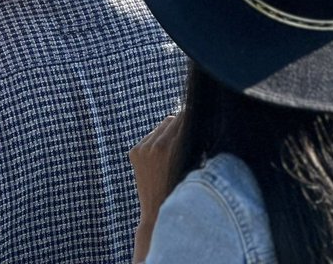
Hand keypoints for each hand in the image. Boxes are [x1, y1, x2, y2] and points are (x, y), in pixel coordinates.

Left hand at [129, 113, 181, 261]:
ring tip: (175, 148)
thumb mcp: (189, 165)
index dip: (191, 119)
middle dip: (179, 125)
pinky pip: (149, 138)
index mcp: (168, 147)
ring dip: (167, 133)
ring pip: (159, 128)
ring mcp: (141, 148)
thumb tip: (195, 123)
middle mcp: (152, 145)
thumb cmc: (180, 190)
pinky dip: (156, 142)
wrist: (157, 212)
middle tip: (189, 131)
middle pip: (170, 120)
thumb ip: (190, 143)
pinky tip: (162, 156)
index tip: (197, 120)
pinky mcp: (134, 152)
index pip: (182, 119)